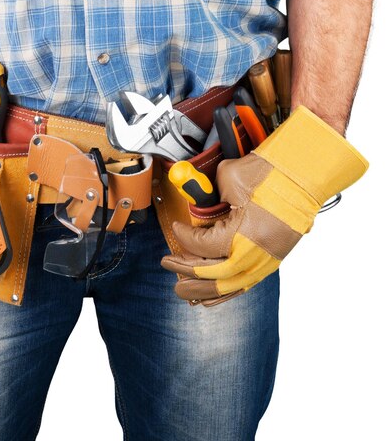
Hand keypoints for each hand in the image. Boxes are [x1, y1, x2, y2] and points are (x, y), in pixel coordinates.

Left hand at [161, 106, 367, 305]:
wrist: (303, 174)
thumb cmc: (269, 172)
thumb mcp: (229, 179)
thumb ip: (209, 197)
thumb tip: (195, 205)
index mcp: (244, 234)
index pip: (203, 246)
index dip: (184, 238)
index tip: (177, 228)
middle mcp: (256, 254)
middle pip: (213, 274)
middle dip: (186, 270)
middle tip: (168, 263)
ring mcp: (266, 260)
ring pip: (229, 286)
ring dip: (202, 289)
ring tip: (181, 289)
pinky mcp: (272, 261)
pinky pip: (245, 285)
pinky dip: (225, 293)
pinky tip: (206, 299)